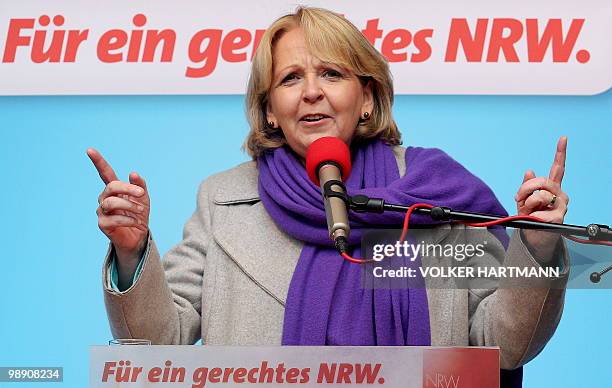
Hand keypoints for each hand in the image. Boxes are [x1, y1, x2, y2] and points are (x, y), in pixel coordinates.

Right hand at [87, 148, 149, 263]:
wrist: (139, 236)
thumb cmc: (139, 215)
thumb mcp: (143, 198)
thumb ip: (140, 185)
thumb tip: (133, 173)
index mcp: (114, 190)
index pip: (105, 173)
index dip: (98, 161)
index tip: (90, 150)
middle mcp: (105, 198)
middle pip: (111, 187)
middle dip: (128, 189)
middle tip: (141, 194)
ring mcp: (102, 211)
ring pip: (111, 203)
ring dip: (129, 205)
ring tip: (141, 211)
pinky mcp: (103, 225)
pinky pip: (114, 219)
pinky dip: (128, 219)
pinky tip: (136, 222)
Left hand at [514, 137, 568, 260]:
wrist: (534, 239)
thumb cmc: (530, 218)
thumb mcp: (524, 200)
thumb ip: (526, 187)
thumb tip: (529, 171)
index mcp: (552, 188)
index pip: (557, 168)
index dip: (560, 153)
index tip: (563, 138)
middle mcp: (560, 194)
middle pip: (542, 181)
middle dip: (526, 188)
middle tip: (519, 198)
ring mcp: (561, 206)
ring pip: (540, 195)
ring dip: (527, 203)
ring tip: (528, 211)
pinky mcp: (558, 217)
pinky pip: (539, 210)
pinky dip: (531, 214)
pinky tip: (535, 219)